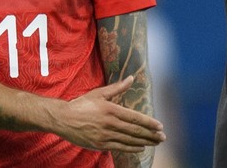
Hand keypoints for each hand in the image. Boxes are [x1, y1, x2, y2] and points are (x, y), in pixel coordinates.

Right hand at [51, 76, 165, 151]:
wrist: (63, 119)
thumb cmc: (81, 104)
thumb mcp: (99, 93)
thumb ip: (117, 87)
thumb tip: (132, 78)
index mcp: (111, 110)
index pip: (135, 117)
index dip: (149, 122)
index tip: (160, 126)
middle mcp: (110, 124)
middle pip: (134, 131)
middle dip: (151, 134)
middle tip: (163, 137)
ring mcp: (105, 136)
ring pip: (129, 140)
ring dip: (144, 142)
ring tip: (155, 143)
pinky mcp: (100, 144)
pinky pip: (119, 147)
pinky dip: (131, 148)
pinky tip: (140, 148)